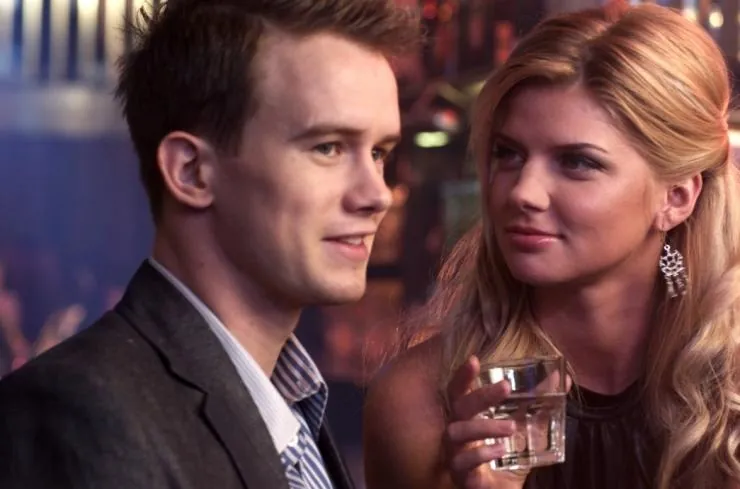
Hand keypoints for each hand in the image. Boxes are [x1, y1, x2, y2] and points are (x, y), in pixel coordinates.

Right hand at [443, 356, 527, 488]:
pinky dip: (482, 454)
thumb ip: (540, 407)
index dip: (463, 375)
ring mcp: (455, 453)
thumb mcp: (527, 430)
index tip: (474, 359)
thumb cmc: (507, 458)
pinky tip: (500, 451)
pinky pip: (463, 462)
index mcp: (469, 418)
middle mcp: (457, 432)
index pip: (459, 391)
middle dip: (481, 395)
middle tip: (505, 387)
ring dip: (485, 427)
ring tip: (511, 427)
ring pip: (457, 433)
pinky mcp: (461, 475)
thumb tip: (562, 380)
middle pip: (459, 407)